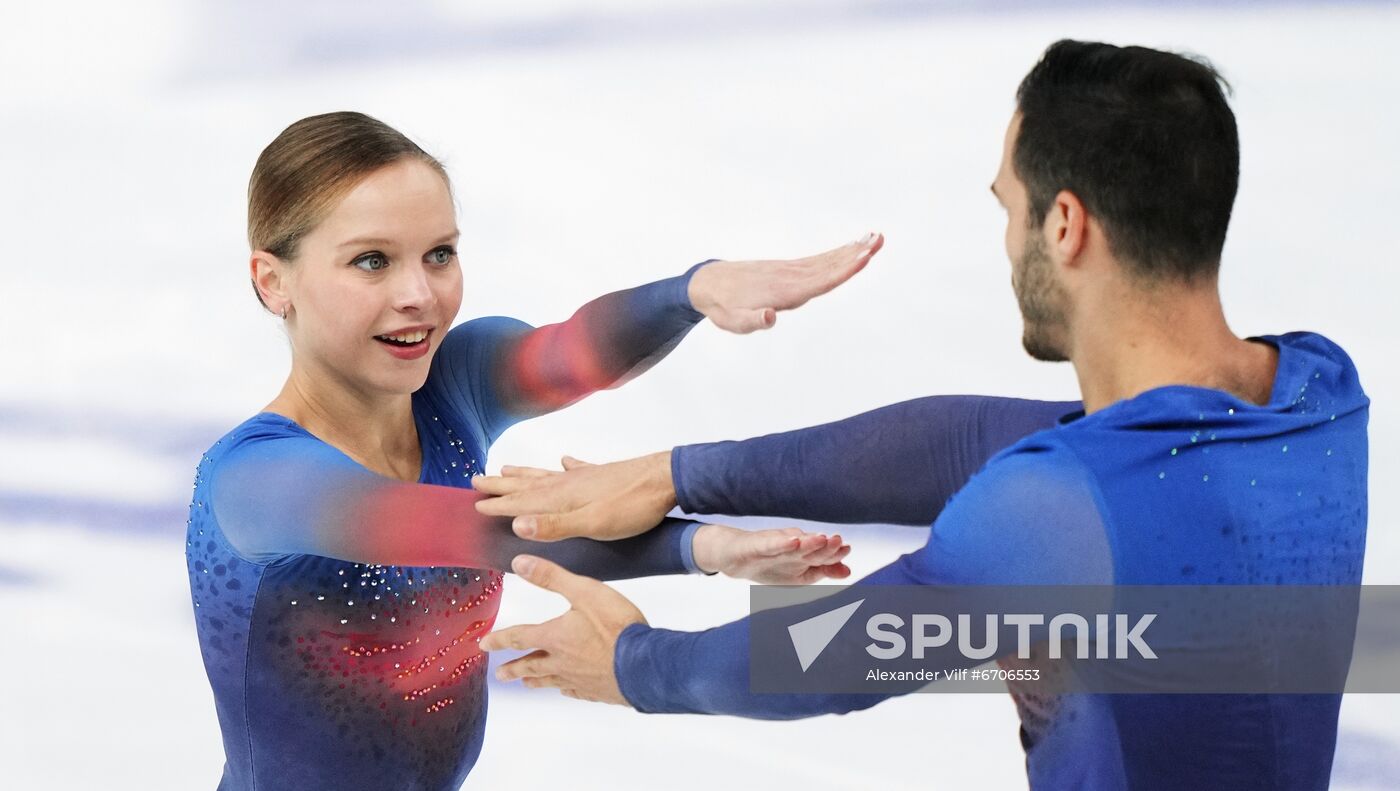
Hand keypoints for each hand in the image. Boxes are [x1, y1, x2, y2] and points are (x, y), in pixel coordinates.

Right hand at [473, 452, 673, 541]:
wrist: (666, 480)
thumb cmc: (632, 506)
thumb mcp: (593, 524)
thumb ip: (555, 525)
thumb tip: (517, 524)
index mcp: (562, 498)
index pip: (521, 503)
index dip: (498, 505)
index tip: (474, 505)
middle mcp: (568, 483)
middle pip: (527, 484)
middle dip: (501, 485)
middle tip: (476, 481)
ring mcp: (586, 477)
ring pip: (546, 475)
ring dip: (525, 474)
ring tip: (506, 469)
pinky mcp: (603, 475)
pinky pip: (576, 468)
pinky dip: (565, 465)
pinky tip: (563, 460)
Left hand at [480, 555, 642, 704]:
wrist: (645, 665)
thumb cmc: (616, 627)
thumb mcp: (584, 592)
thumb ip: (551, 577)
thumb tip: (519, 563)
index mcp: (555, 637)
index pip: (519, 637)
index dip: (499, 640)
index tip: (484, 645)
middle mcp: (561, 661)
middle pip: (531, 665)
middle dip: (513, 667)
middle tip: (500, 674)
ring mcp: (579, 679)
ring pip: (550, 680)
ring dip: (535, 680)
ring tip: (525, 683)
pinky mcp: (597, 690)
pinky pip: (576, 691)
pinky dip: (567, 690)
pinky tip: (567, 690)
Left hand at [687, 232, 883, 332]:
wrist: (709, 282)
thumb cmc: (723, 307)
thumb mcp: (733, 321)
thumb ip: (753, 320)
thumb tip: (771, 316)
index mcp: (784, 291)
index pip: (820, 281)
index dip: (844, 270)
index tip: (864, 256)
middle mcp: (791, 277)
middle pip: (830, 266)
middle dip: (856, 254)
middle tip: (880, 239)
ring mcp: (791, 271)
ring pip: (827, 260)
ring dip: (852, 249)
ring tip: (875, 237)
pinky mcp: (789, 269)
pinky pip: (819, 260)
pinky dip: (838, 253)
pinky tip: (852, 247)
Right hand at [693, 524, 851, 583]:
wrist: (734, 557)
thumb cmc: (771, 562)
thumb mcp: (799, 573)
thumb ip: (823, 570)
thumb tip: (849, 572)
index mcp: (803, 555)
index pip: (822, 555)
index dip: (834, 552)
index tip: (847, 549)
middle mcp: (791, 547)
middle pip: (810, 548)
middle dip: (824, 545)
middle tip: (838, 541)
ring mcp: (774, 545)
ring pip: (793, 545)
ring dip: (807, 541)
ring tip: (822, 538)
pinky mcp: (757, 545)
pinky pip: (771, 545)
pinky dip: (782, 543)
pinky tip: (793, 541)